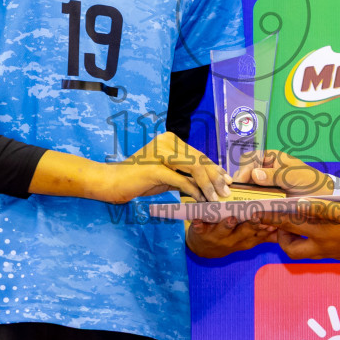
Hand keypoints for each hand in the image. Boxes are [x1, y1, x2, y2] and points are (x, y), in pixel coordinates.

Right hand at [93, 131, 230, 203]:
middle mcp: (167, 142)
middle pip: (199, 159)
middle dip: (215, 177)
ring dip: (208, 185)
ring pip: (194, 168)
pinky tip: (201, 199)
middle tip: (226, 191)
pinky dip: (194, 191)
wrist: (113, 182)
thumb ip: (185, 175)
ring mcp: (160, 153)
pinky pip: (181, 180)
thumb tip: (209, 184)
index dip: (214, 168)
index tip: (227, 179)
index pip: (198, 153)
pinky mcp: (155, 169)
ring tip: (216, 198)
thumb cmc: (140, 180)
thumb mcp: (167, 175)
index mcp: (170, 140)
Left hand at [186, 216, 275, 258]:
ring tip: (232, 219)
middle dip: (251, 226)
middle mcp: (233, 240)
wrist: (203, 249)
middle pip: (244, 233)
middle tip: (257, 218)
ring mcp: (217, 237)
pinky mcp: (202, 233)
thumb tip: (286, 230)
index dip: (267, 229)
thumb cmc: (230, 239)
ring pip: (224, 231)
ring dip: (227, 225)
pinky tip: (196, 221)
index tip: (275, 223)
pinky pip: (199, 229)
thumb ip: (266, 235)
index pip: (259, 234)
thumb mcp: (248, 240)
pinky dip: (198, 225)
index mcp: (246, 240)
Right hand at [236, 149, 333, 195]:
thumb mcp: (294, 176)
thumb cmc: (310, 181)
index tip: (243, 181)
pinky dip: (249, 204)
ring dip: (242, 195)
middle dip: (240, 184)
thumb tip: (255, 175)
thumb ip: (276, 175)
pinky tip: (248, 210)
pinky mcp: (265, 198)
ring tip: (239, 204)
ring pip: (246, 188)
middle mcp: (264, 170)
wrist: (321, 198)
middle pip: (244, 174)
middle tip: (237, 195)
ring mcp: (264, 185)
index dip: (244, 168)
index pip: (250, 158)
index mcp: (271, 158)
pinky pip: (253, 199)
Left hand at [253, 199, 339, 260]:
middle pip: (291, 247)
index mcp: (322, 232)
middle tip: (279, 222)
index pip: (289, 224)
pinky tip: (310, 230)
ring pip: (299, 251)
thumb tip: (298, 202)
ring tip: (295, 226)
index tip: (256, 213)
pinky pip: (310, 251)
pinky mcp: (333, 256)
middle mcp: (322, 245)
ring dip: (292, 240)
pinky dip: (304, 242)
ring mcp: (327, 253)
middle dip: (280, 236)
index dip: (271, 217)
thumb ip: (320, 206)